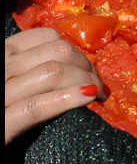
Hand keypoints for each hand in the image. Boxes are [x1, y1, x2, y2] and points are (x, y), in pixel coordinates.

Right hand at [5, 28, 105, 144]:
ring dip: (85, 80)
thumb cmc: (4, 121)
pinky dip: (66, 99)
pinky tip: (86, 97)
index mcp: (1, 57)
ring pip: (52, 72)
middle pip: (57, 52)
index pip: (47, 38)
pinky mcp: (1, 126)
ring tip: (98, 97)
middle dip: (86, 66)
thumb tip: (74, 69)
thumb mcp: (12, 87)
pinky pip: (35, 107)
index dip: (76, 53)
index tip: (89, 73)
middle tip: (99, 88)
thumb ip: (32, 74)